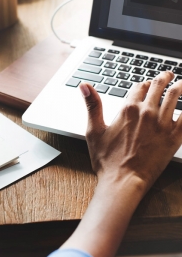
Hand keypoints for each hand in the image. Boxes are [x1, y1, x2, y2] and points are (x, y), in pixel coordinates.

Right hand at [80, 71, 181, 193]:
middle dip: (164, 78)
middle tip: (168, 75)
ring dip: (179, 86)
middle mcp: (147, 112)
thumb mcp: (94, 131)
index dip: (143, 84)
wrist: (123, 181)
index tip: (146, 84)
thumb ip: (92, 105)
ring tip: (181, 84)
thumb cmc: (107, 160)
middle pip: (159, 87)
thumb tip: (84, 85)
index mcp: (128, 109)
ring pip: (175, 96)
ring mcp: (163, 124)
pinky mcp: (175, 137)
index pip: (139, 87)